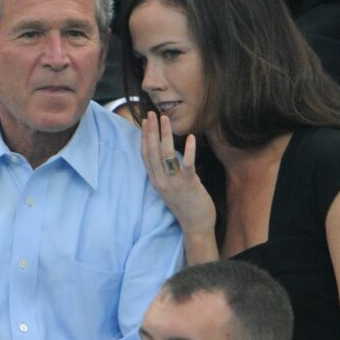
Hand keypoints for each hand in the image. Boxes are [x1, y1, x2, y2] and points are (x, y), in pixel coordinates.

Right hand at [141, 111, 216, 244]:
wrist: (195, 225)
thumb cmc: (184, 204)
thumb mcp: (168, 187)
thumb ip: (164, 172)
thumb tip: (163, 154)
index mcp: (155, 180)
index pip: (145, 154)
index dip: (144, 137)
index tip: (144, 122)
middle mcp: (161, 180)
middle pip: (153, 151)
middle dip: (151, 131)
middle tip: (151, 114)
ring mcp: (174, 183)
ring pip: (166, 155)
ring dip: (165, 135)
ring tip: (165, 119)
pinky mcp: (189, 185)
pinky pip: (187, 164)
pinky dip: (188, 150)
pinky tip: (190, 137)